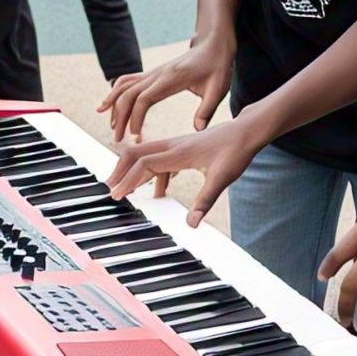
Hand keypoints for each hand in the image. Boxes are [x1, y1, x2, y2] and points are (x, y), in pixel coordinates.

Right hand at [98, 37, 235, 141]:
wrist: (212, 45)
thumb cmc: (217, 67)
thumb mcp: (218, 89)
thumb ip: (207, 109)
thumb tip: (197, 129)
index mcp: (171, 78)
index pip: (145, 98)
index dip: (135, 116)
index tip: (133, 134)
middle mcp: (157, 74)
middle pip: (129, 94)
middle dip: (119, 116)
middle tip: (117, 138)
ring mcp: (152, 73)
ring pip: (124, 86)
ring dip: (114, 105)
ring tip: (110, 125)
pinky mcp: (152, 74)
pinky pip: (127, 81)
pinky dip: (115, 92)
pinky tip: (108, 104)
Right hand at [106, 113, 266, 226]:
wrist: (246, 131)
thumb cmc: (236, 151)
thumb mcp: (223, 178)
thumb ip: (204, 201)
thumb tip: (191, 224)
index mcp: (179, 152)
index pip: (144, 164)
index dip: (129, 180)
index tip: (118, 195)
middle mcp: (172, 145)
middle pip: (135, 153)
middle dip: (120, 170)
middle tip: (110, 188)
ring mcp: (176, 144)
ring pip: (144, 154)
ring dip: (132, 170)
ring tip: (125, 190)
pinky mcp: (181, 147)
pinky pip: (158, 158)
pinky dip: (151, 173)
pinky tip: (158, 191)